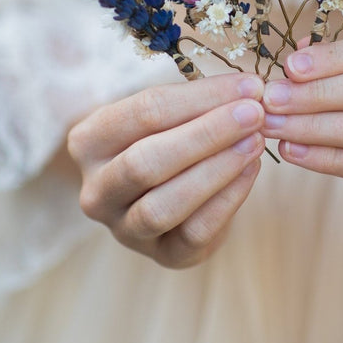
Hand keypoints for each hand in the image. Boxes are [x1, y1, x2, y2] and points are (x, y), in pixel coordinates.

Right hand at [67, 73, 264, 267]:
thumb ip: (198, 103)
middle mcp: (96, 191)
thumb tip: (248, 91)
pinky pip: (194, 232)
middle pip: (146, 162)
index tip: (247, 86)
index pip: (143, 112)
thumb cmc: (164, 139)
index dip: (200, 97)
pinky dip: (227, 200)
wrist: (164, 192)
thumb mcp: (166, 115)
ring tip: (253, 142)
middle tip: (253, 114)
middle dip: (207, 134)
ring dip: (216, 170)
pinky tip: (251, 170)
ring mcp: (124, 230)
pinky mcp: (162, 256)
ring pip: (163, 206)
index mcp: (88, 142)